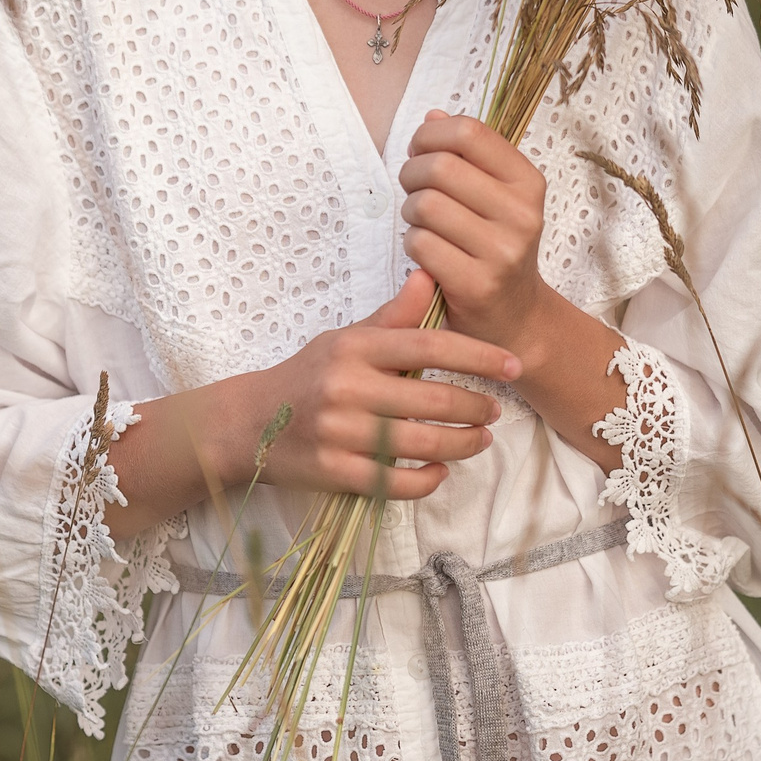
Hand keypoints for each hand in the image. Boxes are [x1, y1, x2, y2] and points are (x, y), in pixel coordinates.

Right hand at [227, 271, 511, 499]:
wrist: (248, 424)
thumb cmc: (308, 376)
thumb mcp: (346, 339)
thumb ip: (392, 317)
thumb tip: (429, 277)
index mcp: (355, 348)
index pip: (429, 346)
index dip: (478, 356)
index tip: (512, 364)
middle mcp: (347, 388)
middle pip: (432, 399)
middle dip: (476, 406)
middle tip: (495, 409)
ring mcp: (340, 433)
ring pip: (421, 444)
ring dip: (462, 444)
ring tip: (481, 439)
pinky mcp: (335, 473)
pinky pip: (396, 483)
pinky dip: (427, 480)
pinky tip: (441, 470)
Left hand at [398, 111, 554, 362]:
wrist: (515, 316)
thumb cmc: (496, 247)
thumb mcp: (496, 196)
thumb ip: (467, 155)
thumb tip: (432, 117)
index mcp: (528, 182)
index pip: (470, 132)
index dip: (431, 135)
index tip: (421, 150)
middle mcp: (521, 214)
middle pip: (440, 166)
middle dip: (412, 173)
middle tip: (413, 189)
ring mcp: (502, 252)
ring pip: (425, 204)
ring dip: (410, 211)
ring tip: (422, 222)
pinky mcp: (477, 284)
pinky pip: (420, 243)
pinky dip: (412, 243)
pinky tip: (426, 251)